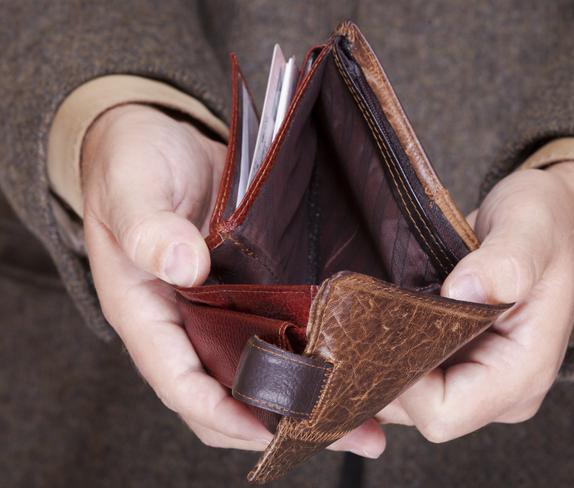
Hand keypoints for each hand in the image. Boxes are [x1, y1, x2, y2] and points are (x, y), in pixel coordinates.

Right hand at [82, 104, 384, 456]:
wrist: (156, 140)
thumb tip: (182, 264)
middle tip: (348, 431)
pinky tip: (355, 354)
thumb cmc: (131, 164)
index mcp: (146, 311)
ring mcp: (222, 308)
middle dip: (282, 420)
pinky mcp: (251, 287)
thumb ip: (147, 227)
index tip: (268, 429)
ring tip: (368, 410)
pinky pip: (280, 331)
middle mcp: (186, 321)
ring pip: (262, 368)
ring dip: (309, 394)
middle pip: (229, 391)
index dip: (219, 411)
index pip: (178, 380)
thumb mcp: (131, 187)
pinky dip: (312, 349)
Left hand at [376, 162, 573, 440]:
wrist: (556, 222)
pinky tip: (368, 321)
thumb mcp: (532, 232)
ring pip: (404, 398)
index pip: (443, 413)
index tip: (382, 328)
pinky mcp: (455, 361)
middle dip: (379, 371)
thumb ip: (505, 264)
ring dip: (376, 361)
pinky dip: (382, 353)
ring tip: (362, 314)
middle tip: (355, 320)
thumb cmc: (549, 226)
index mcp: (522, 374)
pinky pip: (407, 376)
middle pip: (416, 412)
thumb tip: (462, 291)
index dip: (403, 381)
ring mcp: (475, 378)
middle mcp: (497, 390)